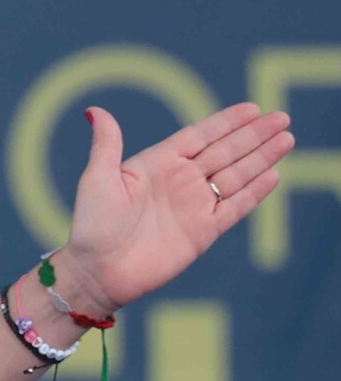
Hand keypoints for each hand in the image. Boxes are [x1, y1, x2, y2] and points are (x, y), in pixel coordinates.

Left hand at [58, 102, 293, 315]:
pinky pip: (235, 207)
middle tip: (282, 118)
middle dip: (254, 135)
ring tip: (286, 139)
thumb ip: (106, 144)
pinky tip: (273, 175)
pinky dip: (255, 192)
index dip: (226, 122)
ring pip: (236, 176)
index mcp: (157, 164)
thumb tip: (94, 110)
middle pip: (225, 152)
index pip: (199, 136)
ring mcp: (194, 206)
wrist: (99, 272)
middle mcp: (180, 181)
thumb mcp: (98, 178)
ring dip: (261, 158)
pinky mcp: (203, 232)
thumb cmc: (93, 224)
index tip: (253, 108)